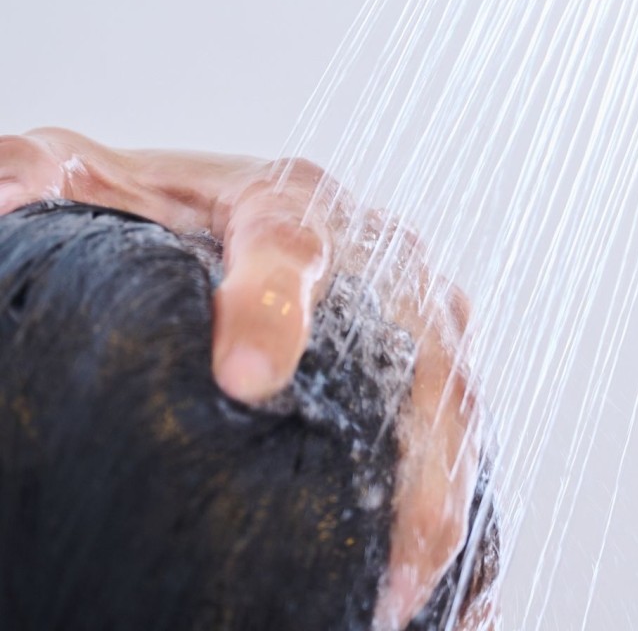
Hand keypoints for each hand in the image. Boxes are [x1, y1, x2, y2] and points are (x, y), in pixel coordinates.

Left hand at [0, 127, 479, 628]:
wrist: (222, 226)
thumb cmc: (158, 210)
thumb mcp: (87, 176)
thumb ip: (35, 176)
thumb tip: (7, 198)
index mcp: (289, 201)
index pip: (292, 244)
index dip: (274, 307)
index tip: (245, 381)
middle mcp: (379, 259)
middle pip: (425, 354)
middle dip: (418, 458)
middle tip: (385, 560)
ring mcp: (419, 320)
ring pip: (459, 409)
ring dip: (443, 509)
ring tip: (400, 600)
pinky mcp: (430, 375)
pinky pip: (462, 447)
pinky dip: (464, 524)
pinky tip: (450, 600)